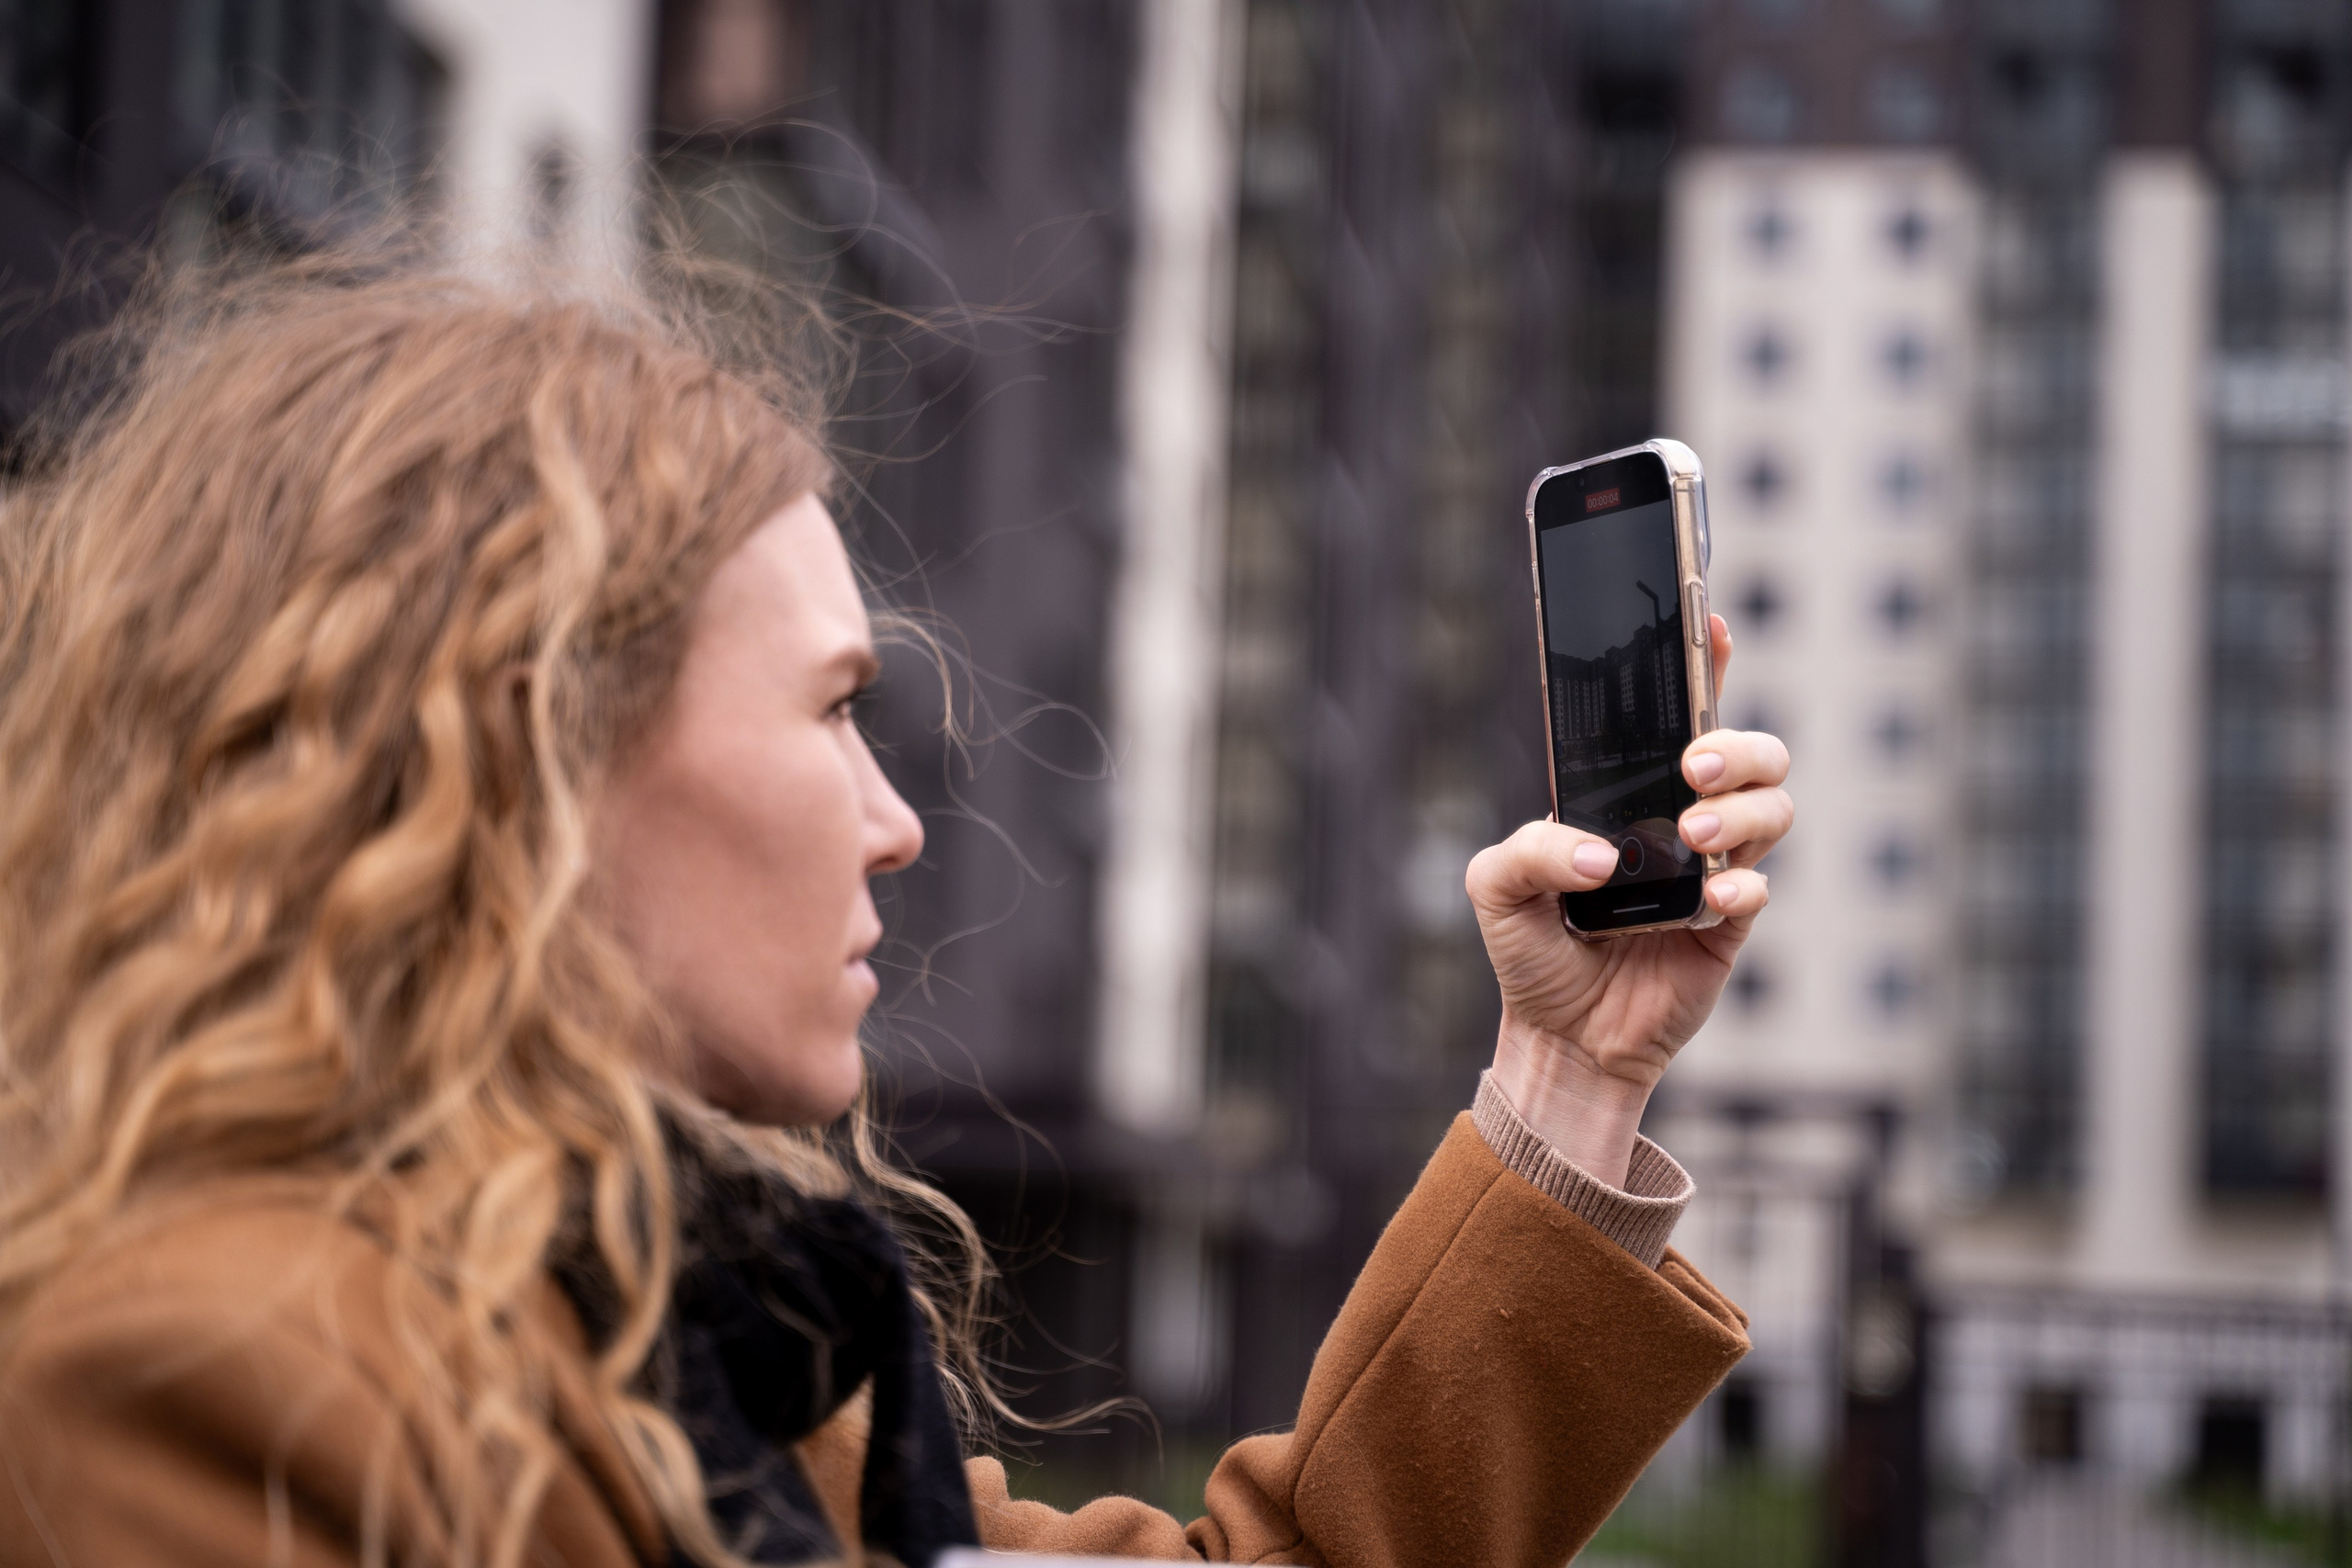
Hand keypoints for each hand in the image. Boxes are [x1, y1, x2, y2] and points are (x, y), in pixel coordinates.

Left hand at [1466, 614, 1790, 1184]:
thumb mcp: (1495, 889)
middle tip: (1690, 768)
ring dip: (1740, 808)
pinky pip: (1760, 882)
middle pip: (1750, 749)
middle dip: (1734, 743)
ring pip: (1772, 805)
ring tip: (1691, 837)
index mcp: (1626, 793)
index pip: (1675, 716)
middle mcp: (1677, 817)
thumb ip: (1530, 850)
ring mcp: (1710, 866)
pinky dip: (1743, 881)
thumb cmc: (1530, 950)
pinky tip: (1710, 897)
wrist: (1559, 1039)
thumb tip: (1601, 853)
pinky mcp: (1728, 922)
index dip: (1702, 666)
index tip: (1711, 623)